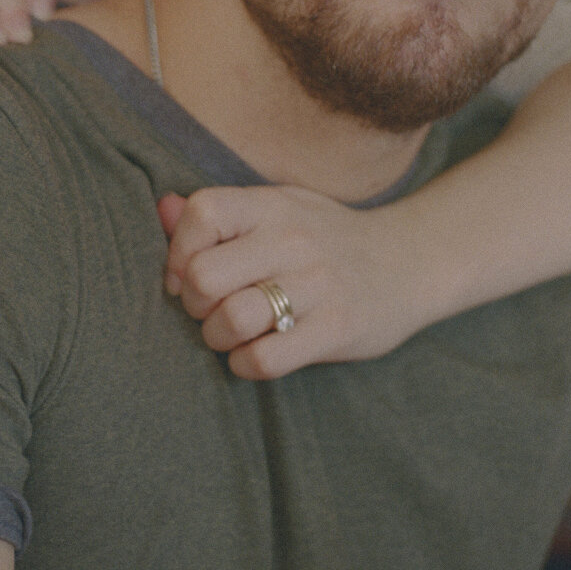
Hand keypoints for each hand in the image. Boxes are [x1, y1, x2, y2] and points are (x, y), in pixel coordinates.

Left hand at [157, 188, 428, 379]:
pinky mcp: (336, 328)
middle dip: (195, 303)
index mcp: (274, 205)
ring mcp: (318, 284)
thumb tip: (161, 208)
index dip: (178, 251)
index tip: (186, 275)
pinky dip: (245, 364)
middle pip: (206, 276)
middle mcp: (295, 239)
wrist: (410, 261)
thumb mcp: (280, 210)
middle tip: (211, 309)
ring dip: (218, 337)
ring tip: (233, 334)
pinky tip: (254, 354)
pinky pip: (264, 358)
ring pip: (232, 320)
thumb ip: (220, 214)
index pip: (203, 213)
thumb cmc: (326, 239)